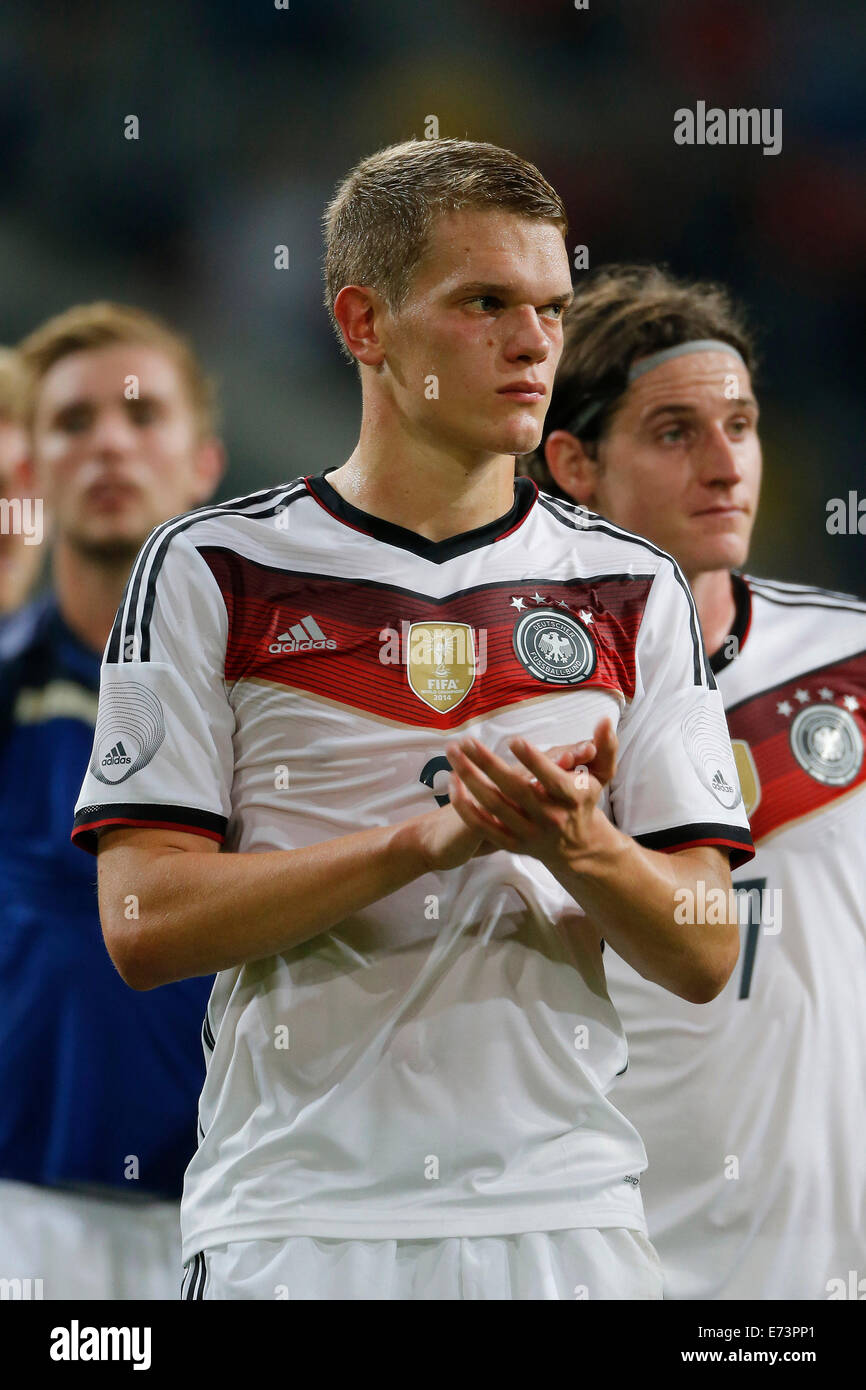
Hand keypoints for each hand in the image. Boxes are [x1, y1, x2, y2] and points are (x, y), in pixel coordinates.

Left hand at [445, 719, 617, 870]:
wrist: (578, 847)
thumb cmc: (584, 800)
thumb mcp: (601, 775)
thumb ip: (605, 747)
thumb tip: (605, 720)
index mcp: (572, 798)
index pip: (552, 780)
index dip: (534, 761)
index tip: (514, 740)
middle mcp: (550, 818)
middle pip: (515, 790)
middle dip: (488, 763)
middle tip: (467, 740)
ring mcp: (529, 833)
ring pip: (494, 806)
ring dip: (470, 779)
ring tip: (453, 753)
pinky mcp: (511, 844)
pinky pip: (482, 826)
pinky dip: (464, 807)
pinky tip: (451, 783)